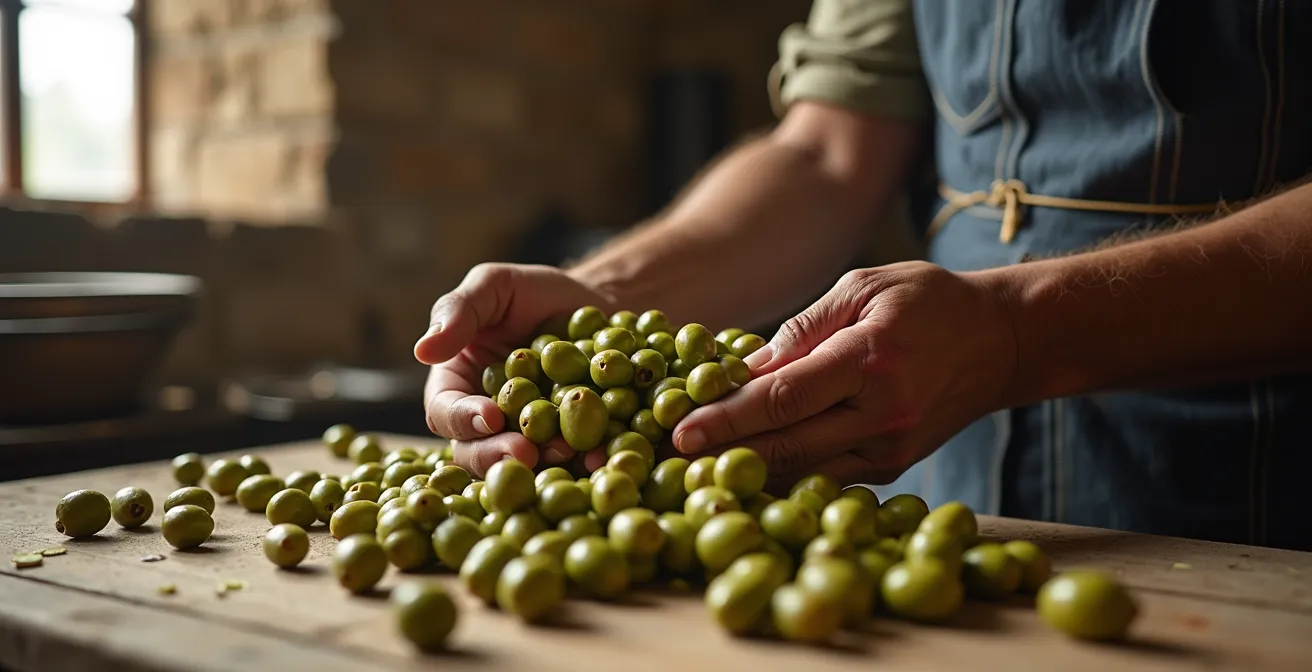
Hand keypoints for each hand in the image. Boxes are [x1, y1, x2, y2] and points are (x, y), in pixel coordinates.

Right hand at [414, 263, 611, 476]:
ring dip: (542, 463)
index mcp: (457, 384)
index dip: (462, 418)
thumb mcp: (494, 285)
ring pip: (524, 463)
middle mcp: (486, 419)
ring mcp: (528, 436)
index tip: (488, 416)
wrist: (594, 302)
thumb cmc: (533, 292)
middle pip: (478, 451)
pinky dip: (584, 461)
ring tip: (566, 451)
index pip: (445, 411)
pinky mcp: (569, 443)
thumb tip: (422, 350)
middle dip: (499, 454)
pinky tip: (600, 454)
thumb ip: (458, 311)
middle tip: (525, 453)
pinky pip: (572, 460)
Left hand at [670, 261, 1017, 490]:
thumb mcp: (863, 287)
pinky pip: (825, 478)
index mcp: (869, 360)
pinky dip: (784, 477)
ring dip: (747, 474)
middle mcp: (880, 414)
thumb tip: (745, 369)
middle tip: (667, 460)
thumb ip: (803, 328)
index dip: (727, 418)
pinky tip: (745, 470)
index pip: (783, 398)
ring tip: (694, 470)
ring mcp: (889, 449)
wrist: (1003, 342)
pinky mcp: (892, 468)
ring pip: (803, 472)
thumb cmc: (927, 302)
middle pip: (786, 446)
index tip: (679, 431)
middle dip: (723, 455)